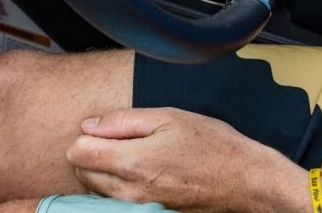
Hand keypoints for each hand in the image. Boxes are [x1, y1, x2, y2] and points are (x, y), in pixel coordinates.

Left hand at [66, 107, 293, 212]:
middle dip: (91, 153)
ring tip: (134, 154)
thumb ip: (122, 121)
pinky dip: (119, 186)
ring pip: (97, 190)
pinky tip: (142, 172)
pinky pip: (117, 201)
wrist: (245, 182)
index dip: (86, 135)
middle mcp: (129, 192)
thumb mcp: (168, 117)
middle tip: (120, 139)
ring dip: (103, 171)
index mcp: (131, 162)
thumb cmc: (211, 145)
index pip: (76, 153)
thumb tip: (88, 125)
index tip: (106, 129)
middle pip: (81, 173)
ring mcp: (139, 208)